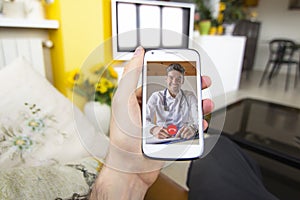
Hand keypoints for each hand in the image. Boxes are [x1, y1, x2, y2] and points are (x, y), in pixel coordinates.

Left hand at [90, 46, 213, 199]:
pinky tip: (201, 121)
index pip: (158, 79)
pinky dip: (196, 122)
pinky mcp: (170, 134)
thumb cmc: (122, 138)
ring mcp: (162, 121)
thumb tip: (138, 53)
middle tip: (202, 82)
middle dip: (191, 86)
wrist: (130, 169)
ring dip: (197, 103)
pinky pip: (187, 125)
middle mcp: (151, 108)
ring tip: (205, 103)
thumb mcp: (123, 101)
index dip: (173, 71)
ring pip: (184, 108)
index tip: (185, 66)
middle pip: (175, 92)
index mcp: (139, 97)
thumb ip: (131, 76)